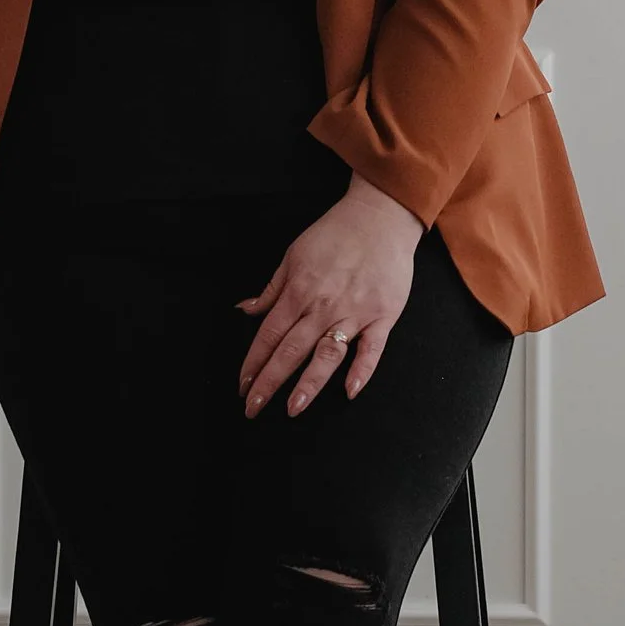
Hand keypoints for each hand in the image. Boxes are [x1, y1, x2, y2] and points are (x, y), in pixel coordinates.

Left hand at [237, 178, 422, 416]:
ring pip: (327, 355)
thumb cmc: (335, 233)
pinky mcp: (382, 316)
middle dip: (269, 382)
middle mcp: (323, 306)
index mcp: (298, 292)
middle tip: (253, 409)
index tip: (241, 387)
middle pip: (290, 351)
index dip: (253, 363)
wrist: (380, 216)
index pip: (268, 336)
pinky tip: (350, 391)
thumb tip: (244, 310)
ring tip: (293, 408)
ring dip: (308, 384)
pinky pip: (372, 349)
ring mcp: (354, 313)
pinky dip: (362, 370)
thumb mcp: (293, 255)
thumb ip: (271, 289)